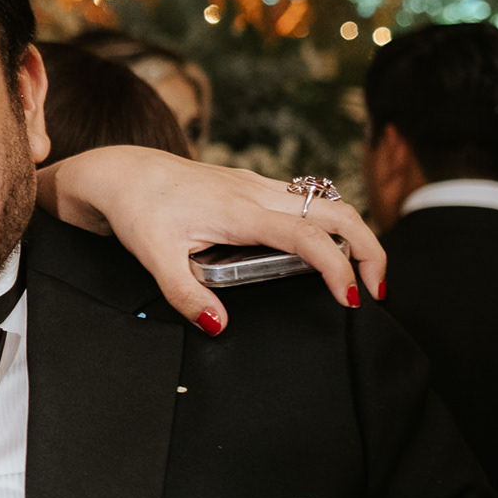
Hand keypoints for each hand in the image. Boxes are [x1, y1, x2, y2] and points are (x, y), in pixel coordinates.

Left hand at [40, 146, 385, 334]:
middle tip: (376, 289)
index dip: (338, 268)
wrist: (121, 171)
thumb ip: (186, 295)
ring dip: (352, 233)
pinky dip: (328, 222)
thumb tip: (219, 326)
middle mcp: (257, 192)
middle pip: (337, 211)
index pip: (309, 236)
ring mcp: (257, 184)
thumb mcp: (154, 257)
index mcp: (240, 210)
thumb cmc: (136, 209)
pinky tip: (322, 250)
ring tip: (358, 274)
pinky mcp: (251, 184)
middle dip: (368, 248)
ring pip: (326, 201)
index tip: (352, 300)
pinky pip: (304, 199)